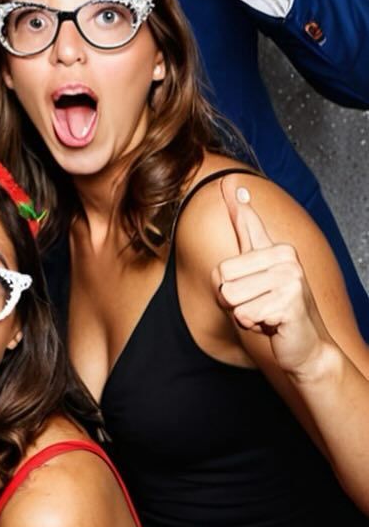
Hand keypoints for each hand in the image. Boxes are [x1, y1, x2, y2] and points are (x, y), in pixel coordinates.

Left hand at [214, 178, 332, 377]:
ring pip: (230, 298)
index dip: (234, 212)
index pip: (240, 233)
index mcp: (280, 249)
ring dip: (243, 313)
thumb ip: (247, 228)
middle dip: (232, 299)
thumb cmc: (276, 307)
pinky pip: (244, 314)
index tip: (226, 179)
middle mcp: (288, 260)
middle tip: (258, 304)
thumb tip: (233, 184)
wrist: (306, 347)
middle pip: (221, 277)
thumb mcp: (260, 266)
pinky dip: (253, 325)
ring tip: (265, 313)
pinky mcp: (289, 304)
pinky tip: (273, 324)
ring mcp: (291, 280)